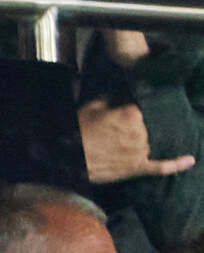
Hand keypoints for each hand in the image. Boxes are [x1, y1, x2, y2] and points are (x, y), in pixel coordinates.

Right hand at [78, 97, 194, 182]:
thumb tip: (117, 93)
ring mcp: (140, 152)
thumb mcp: (91, 107)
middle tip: (124, 125)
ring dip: (148, 138)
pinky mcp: (137, 168)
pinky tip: (189, 160)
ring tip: (138, 136)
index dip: (136, 107)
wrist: (71, 156)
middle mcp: (139, 133)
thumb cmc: (79, 129)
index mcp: (130, 115)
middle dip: (139, 124)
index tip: (134, 105)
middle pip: (148, 125)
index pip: (143, 107)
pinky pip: (161, 167)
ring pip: (152, 141)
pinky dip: (177, 164)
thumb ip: (108, 99)